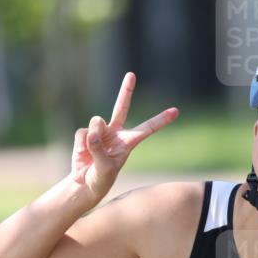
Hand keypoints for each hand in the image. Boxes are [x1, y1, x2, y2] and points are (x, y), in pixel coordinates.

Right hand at [70, 72, 177, 200]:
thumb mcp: (105, 168)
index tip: (176, 111)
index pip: (147, 128)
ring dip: (93, 136)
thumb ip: (99, 150)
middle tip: (131, 74)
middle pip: (121, 107)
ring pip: (96, 122)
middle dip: (126, 90)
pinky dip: (82, 144)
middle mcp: (116, 132)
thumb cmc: (101, 178)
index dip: (161, 120)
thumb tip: (91, 132)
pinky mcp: (85, 134)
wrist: (85, 183)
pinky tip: (84, 154)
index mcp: (129, 142)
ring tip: (92, 153)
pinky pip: (82, 133)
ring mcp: (100, 132)